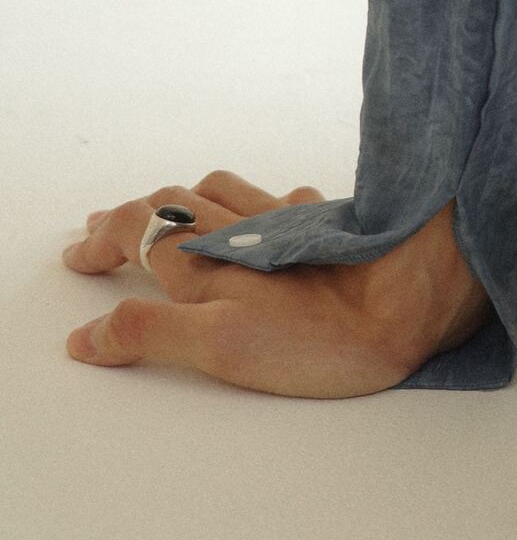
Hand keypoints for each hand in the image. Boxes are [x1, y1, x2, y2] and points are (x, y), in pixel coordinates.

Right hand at [61, 169, 493, 395]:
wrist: (414, 302)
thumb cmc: (320, 337)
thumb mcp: (220, 349)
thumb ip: (150, 335)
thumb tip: (88, 335)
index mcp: (208, 260)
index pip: (139, 230)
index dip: (104, 240)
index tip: (80, 255)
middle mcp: (245, 229)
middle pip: (175, 204)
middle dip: (136, 215)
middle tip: (107, 231)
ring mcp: (290, 222)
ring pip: (226, 190)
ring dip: (188, 198)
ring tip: (171, 211)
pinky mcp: (331, 226)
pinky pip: (285, 198)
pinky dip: (259, 203)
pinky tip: (269, 216)